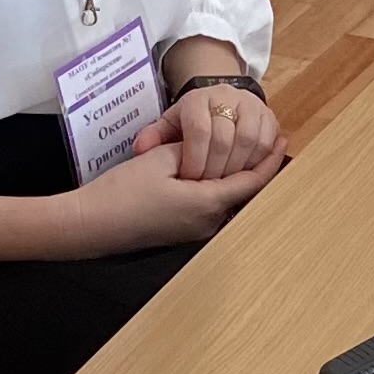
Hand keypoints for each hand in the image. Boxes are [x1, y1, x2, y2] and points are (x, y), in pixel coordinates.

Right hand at [49, 132, 286, 255]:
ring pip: (224, 200)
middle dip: (254, 167)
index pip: (251, 183)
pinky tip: (207, 171)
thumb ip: (192, 151)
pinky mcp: (180, 232)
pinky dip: (215, 188)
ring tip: (238, 151)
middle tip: (265, 141)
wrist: (89, 225)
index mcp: (206, 204)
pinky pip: (207, 208)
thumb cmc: (120, 192)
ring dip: (232, 178)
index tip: (284, 141)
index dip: (270, 162)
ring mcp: (194, 231)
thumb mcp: (160, 160)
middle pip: (241, 193)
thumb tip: (210, 148)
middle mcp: (207, 223)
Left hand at [136, 77, 281, 182]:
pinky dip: (257, 162)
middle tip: (206, 187)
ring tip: (225, 183)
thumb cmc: (192, 120)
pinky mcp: (269, 115)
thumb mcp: (170, 126)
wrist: (220, 102)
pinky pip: (267, 142)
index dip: (195, 158)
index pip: (198, 130)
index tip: (189, 178)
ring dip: (237, 167)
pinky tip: (244, 174)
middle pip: (225, 138)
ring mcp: (251, 104)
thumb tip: (140, 148)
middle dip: (215, 168)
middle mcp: (227, 96)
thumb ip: (154, 137)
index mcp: (198, 98)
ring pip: (249, 140)